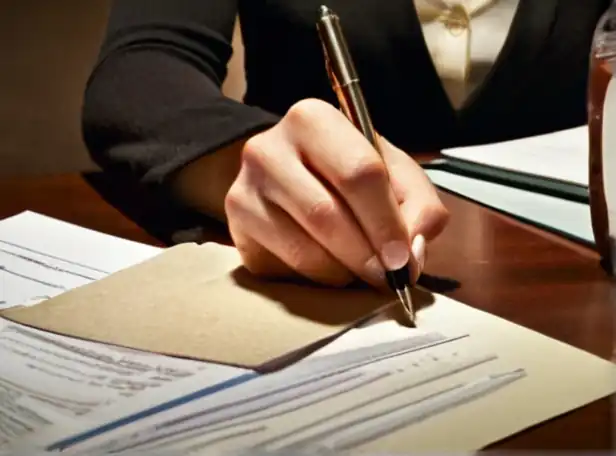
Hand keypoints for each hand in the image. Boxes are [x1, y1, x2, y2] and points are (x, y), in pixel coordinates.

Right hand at [225, 99, 448, 287]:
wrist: (290, 175)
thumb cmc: (349, 172)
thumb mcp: (395, 174)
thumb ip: (419, 207)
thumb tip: (410, 255)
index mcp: (313, 119)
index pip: (359, 173)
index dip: (387, 223)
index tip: (404, 260)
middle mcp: (268, 148)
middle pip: (326, 214)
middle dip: (365, 255)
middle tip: (388, 278)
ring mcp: (244, 188)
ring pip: (303, 248)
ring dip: (343, 271)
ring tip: (361, 271)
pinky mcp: (235, 226)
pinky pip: (284, 266)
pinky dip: (318, 277)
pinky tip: (331, 268)